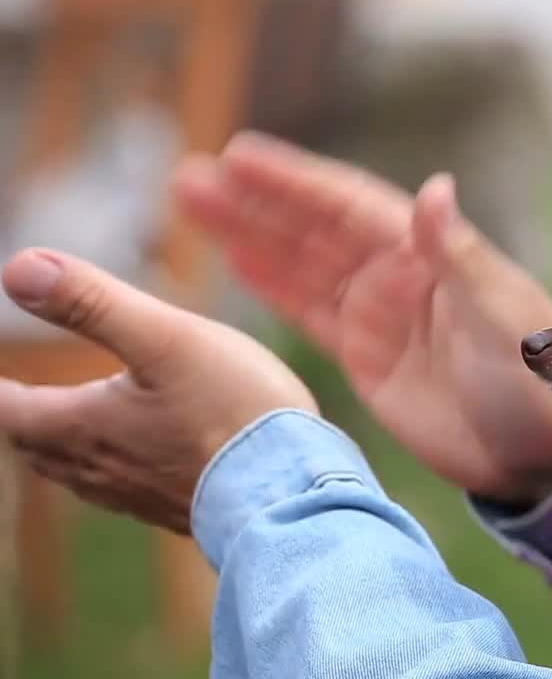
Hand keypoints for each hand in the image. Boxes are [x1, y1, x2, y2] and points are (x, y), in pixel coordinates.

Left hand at [0, 249, 316, 532]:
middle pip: (38, 448)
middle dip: (26, 420)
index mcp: (83, 427)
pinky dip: (116, 466)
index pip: (10, 410)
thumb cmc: (232, 411)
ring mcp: (140, 497)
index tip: (0, 380)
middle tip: (21, 399)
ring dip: (67, 447)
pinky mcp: (180, 510)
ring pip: (81, 474)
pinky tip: (144, 457)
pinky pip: (127, 490)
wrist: (295, 490)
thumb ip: (92, 303)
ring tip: (74, 426)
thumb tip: (18, 268)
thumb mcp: (166, 338)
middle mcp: (99, 470)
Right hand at [175, 133, 551, 504]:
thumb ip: (458, 255)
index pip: (349, 206)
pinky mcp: (365, 357)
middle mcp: (397, 274)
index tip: (240, 156)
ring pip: (299, 265)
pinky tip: (232, 260)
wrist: (535, 455)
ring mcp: (377, 314)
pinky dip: (271, 286)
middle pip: (312, 229)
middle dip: (254, 203)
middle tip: (189, 176)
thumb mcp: (499, 315)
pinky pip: (308, 312)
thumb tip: (435, 188)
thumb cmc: (532, 378)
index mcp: (429, 254)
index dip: (295, 182)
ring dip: (248, 236)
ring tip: (192, 205)